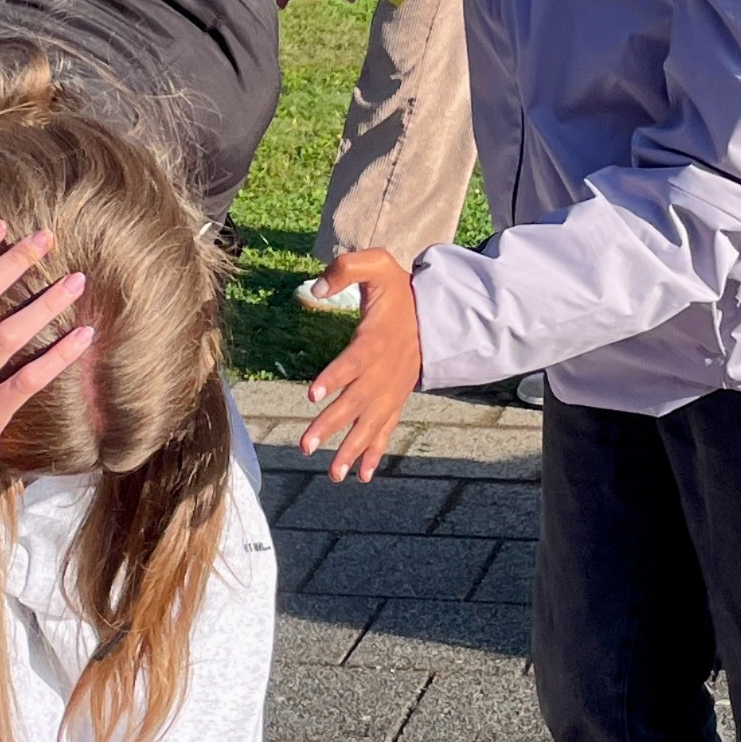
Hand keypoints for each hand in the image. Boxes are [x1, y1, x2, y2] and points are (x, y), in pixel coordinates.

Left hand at [296, 247, 422, 481]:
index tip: (313, 394)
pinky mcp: (395, 400)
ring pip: (369, 423)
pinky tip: (362, 476)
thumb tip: (315, 288)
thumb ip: (346, 269)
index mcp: (375, 340)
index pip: (353, 361)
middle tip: (306, 446)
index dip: (334, 376)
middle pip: (356, 401)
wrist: (434, 312)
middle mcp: (384, 371)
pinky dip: (375, 453)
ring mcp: (391, 389)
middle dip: (331, 425)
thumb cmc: (398, 289)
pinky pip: (385, 430)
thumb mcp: (376, 265)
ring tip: (334, 474)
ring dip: (351, 449)